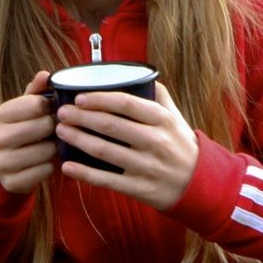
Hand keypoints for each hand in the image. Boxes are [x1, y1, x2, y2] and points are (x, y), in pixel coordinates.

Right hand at [0, 71, 56, 194]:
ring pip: (47, 151)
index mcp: (1, 114)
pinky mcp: (12, 181)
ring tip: (47, 146)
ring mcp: (3, 161)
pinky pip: (45, 171)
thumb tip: (46, 74)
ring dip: (53, 149)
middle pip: (44, 126)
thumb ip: (35, 92)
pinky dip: (49, 167)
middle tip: (52, 131)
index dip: (50, 107)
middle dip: (53, 128)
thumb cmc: (17, 130)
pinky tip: (42, 162)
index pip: (37, 104)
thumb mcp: (21, 109)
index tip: (50, 111)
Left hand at [55, 81, 198, 209]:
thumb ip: (157, 96)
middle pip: (110, 125)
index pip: (126, 103)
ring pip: (104, 151)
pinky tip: (67, 166)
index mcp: (162, 120)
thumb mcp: (175, 118)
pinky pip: (107, 180)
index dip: (99, 99)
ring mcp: (147, 167)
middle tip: (61, 112)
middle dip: (80, 117)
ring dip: (77, 139)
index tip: (78, 97)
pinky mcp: (140, 188)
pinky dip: (84, 173)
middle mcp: (155, 142)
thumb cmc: (180, 145)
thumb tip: (136, 73)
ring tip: (60, 131)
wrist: (201, 185)